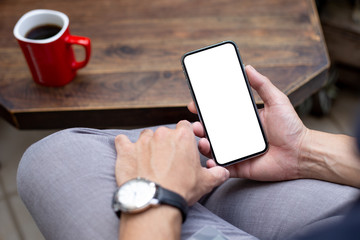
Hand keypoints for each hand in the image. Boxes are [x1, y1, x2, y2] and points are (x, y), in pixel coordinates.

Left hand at [114, 120, 228, 204]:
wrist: (155, 202)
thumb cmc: (180, 190)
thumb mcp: (205, 182)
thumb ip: (217, 173)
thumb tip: (222, 172)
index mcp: (182, 137)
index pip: (184, 126)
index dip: (184, 136)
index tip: (182, 147)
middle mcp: (162, 134)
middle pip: (164, 132)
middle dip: (166, 144)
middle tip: (167, 161)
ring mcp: (142, 141)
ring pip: (145, 137)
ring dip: (147, 146)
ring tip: (149, 162)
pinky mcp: (126, 150)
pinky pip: (122, 141)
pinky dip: (124, 146)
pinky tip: (128, 154)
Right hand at [188, 65, 308, 180]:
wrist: (302, 153)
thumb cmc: (291, 128)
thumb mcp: (277, 101)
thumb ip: (262, 84)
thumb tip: (248, 67)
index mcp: (242, 121)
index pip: (218, 114)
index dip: (205, 109)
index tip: (195, 105)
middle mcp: (236, 136)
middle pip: (212, 131)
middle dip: (199, 128)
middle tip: (195, 125)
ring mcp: (237, 152)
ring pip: (213, 149)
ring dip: (204, 144)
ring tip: (203, 141)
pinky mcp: (240, 167)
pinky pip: (223, 167)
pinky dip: (214, 165)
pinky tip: (210, 160)